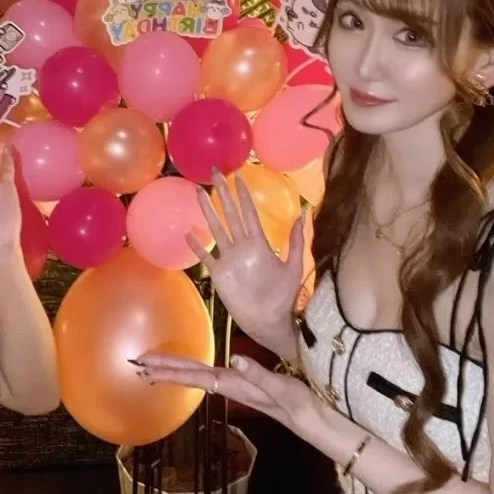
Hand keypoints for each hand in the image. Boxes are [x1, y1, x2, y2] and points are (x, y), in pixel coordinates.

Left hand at [134, 352, 318, 438]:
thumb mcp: (280, 388)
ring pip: (197, 376)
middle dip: (163, 368)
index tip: (144, 366)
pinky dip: (194, 371)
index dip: (168, 369)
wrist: (312, 420)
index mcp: (232, 384)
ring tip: (153, 366)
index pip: (193, 376)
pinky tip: (190, 369)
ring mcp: (235, 386)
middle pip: (189, 375)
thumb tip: (234, 356)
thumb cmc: (298, 404)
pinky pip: (211, 375)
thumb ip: (258, 374)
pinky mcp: (243, 384)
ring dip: (174, 370)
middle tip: (137, 362)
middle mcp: (229, 385)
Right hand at [191, 171, 304, 347]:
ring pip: (216, 229)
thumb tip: (304, 213)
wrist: (269, 321)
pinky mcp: (219, 274)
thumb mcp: (294, 265)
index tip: (238, 176)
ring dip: (208, 211)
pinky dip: (197, 246)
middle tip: (216, 173)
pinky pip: (206, 256)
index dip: (244, 195)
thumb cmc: (283, 295)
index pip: (249, 213)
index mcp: (259, 243)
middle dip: (223, 194)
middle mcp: (242, 247)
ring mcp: (229, 259)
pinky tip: (188, 233)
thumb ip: (296, 240)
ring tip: (199, 193)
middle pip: (230, 215)